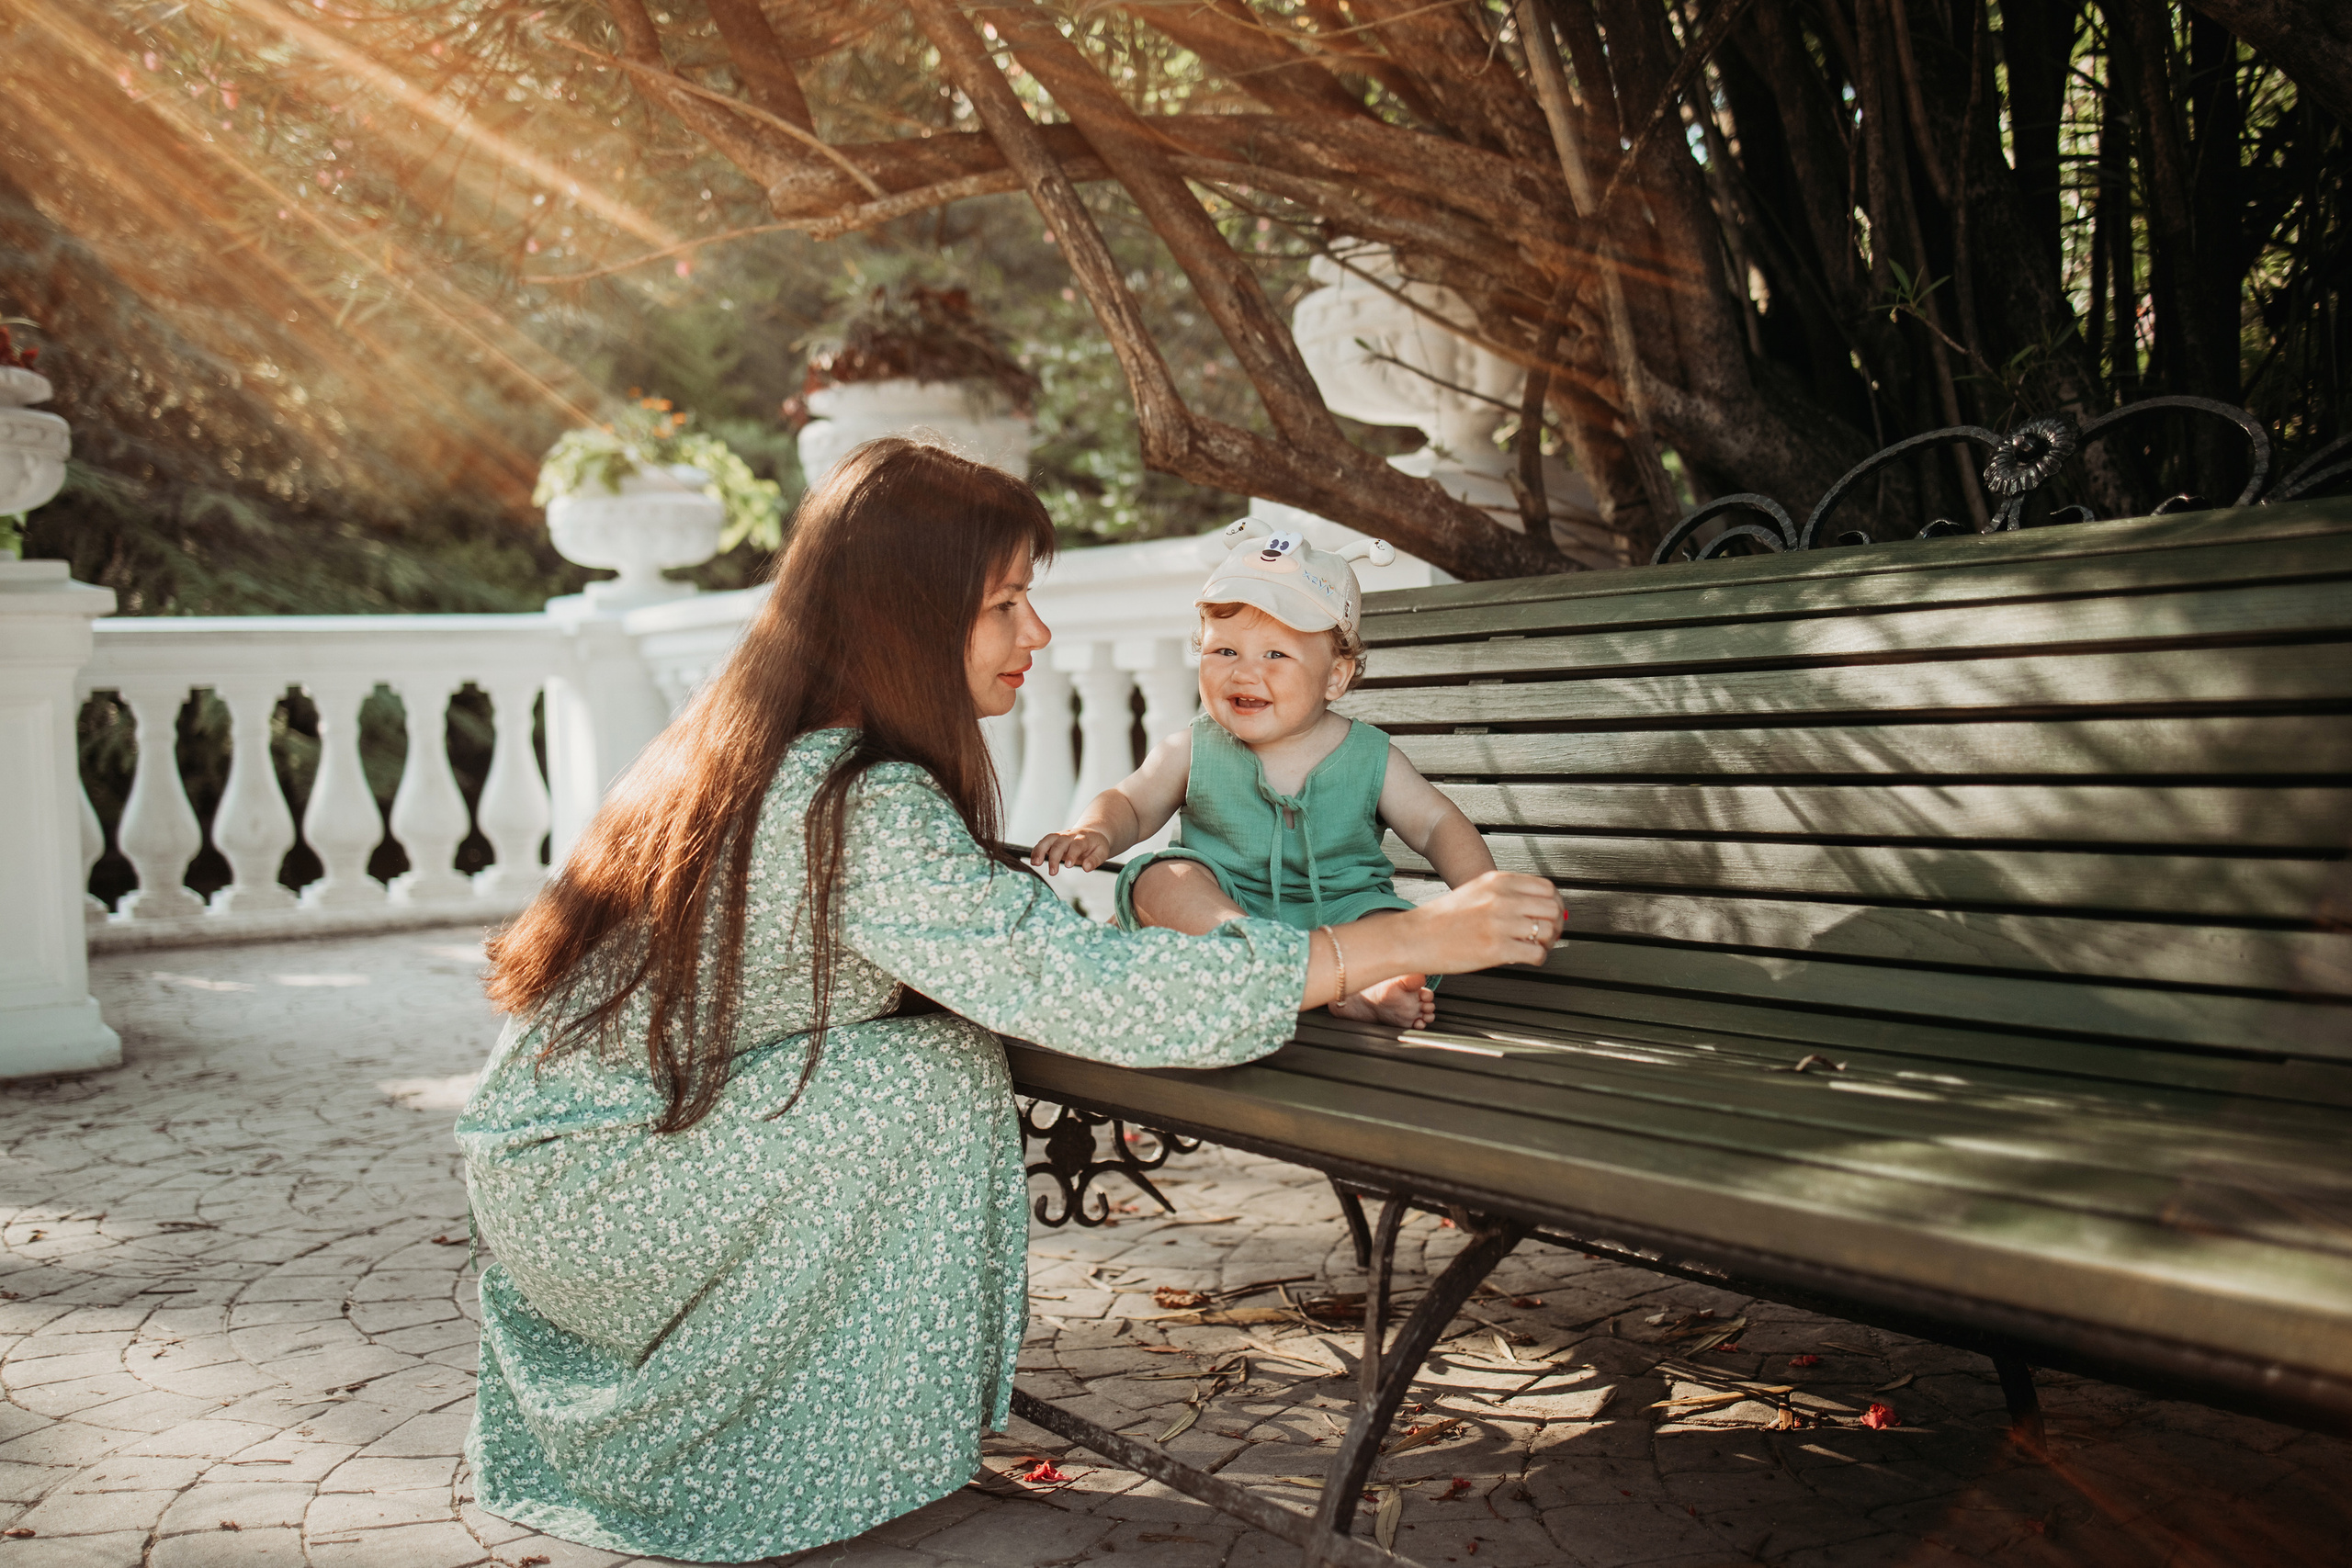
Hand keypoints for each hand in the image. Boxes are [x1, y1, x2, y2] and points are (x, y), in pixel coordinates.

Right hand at [1029, 829, 1110, 874]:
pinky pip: (1043, 843)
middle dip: (1054, 857)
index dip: (1072, 854)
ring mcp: (1060, 836)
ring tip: (1035, 863)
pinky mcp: (1053, 840)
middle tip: (1053, 872)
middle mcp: (1070, 835)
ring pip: (1048, 840)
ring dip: (1040, 851)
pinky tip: (1033, 861)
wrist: (1092, 833)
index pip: (1076, 845)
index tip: (1068, 866)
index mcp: (1083, 838)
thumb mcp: (1102, 852)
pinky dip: (1036, 850)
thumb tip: (1086, 868)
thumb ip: (1094, 860)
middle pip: (1059, 843)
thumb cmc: (1096, 845)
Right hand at [1405, 871, 1564, 974]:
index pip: (1547, 888)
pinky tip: (1525, 958)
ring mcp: (1500, 924)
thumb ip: (1506, 893)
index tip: (1551, 915)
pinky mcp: (1497, 949)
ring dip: (1547, 943)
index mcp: (1498, 881)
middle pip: (1553, 909)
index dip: (1555, 904)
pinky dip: (1537, 959)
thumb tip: (1540, 904)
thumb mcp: (1477, 891)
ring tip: (1535, 947)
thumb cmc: (1444, 918)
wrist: (1415, 937)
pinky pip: (1537, 954)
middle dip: (1556, 924)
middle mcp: (1502, 899)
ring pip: (1548, 932)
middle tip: (1548, 934)